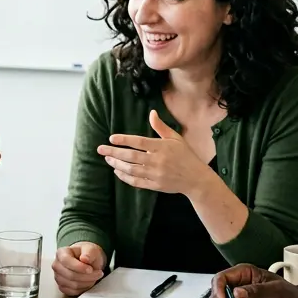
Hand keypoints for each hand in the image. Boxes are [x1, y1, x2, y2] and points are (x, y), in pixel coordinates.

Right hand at [52, 242, 105, 295]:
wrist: (87, 261)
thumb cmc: (87, 254)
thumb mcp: (91, 249)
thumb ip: (89, 253)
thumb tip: (84, 258)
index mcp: (61, 253)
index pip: (66, 261)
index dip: (79, 267)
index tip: (90, 269)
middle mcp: (57, 265)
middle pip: (70, 275)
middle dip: (87, 276)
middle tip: (98, 273)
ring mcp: (58, 277)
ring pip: (73, 285)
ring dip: (87, 283)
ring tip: (94, 277)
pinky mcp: (62, 287)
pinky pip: (73, 292)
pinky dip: (83, 288)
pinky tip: (88, 282)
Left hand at [98, 111, 215, 195]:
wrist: (196, 178)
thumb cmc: (185, 156)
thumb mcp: (176, 138)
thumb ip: (161, 127)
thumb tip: (152, 113)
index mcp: (162, 147)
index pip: (139, 142)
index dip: (124, 140)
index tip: (111, 138)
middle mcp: (158, 161)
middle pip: (132, 156)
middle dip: (114, 153)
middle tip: (101, 149)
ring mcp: (156, 174)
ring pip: (131, 169)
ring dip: (117, 164)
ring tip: (108, 159)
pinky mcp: (155, 185)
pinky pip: (136, 182)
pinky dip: (125, 177)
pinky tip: (117, 171)